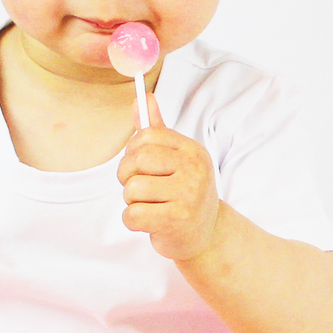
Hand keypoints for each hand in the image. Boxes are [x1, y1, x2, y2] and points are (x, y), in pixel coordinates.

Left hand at [116, 93, 220, 260]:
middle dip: (127, 177)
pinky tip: (149, 222)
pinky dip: (133, 221)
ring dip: (132, 202)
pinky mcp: (176, 220)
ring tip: (149, 206)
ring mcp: (187, 195)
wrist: (206, 234)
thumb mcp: (176, 160)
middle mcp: (194, 170)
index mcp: (192, 151)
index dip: (132, 151)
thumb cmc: (185, 193)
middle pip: (136, 161)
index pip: (147, 136)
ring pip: (132, 189)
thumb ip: (157, 130)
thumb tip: (143, 99)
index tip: (139, 165)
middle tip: (138, 188)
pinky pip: (132, 215)